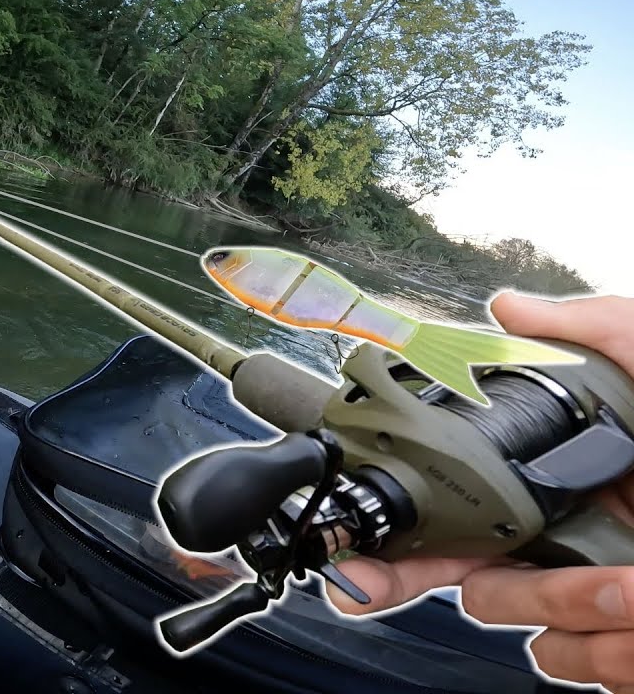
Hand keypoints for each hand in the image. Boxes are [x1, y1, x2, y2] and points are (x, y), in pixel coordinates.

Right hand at [326, 292, 633, 691]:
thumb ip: (592, 327)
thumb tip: (504, 304)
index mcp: (563, 482)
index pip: (457, 511)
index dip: (395, 536)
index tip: (354, 561)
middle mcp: (569, 545)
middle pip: (465, 583)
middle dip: (449, 584)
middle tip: (442, 582)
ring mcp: (600, 602)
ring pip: (526, 632)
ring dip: (573, 610)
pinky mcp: (626, 646)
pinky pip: (578, 667)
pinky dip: (609, 649)